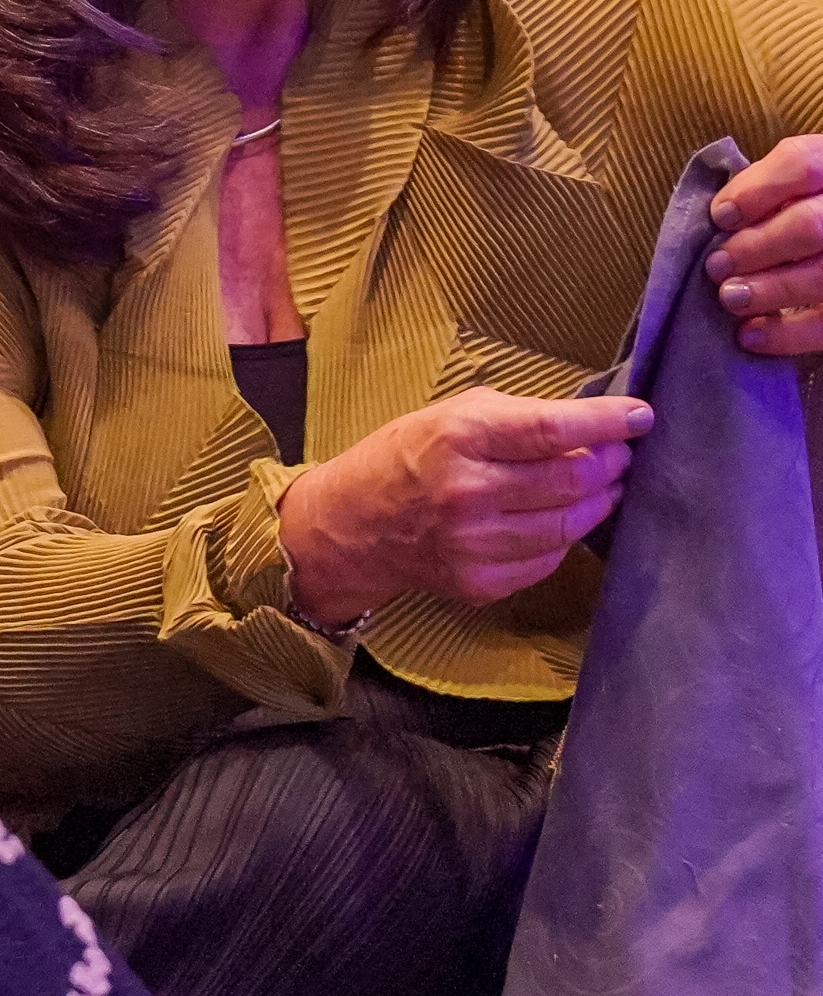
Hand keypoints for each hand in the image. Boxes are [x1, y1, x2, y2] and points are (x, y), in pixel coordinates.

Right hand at [278, 387, 654, 629]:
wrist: (355, 523)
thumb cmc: (407, 455)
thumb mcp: (452, 413)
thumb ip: (519, 416)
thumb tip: (589, 425)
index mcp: (459, 438)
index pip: (553, 430)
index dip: (607, 423)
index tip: (640, 416)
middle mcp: (468, 493)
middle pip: (572, 481)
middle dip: (611, 463)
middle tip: (620, 453)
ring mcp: (474, 544)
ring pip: (570, 526)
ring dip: (599, 502)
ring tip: (604, 484)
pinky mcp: (481, 582)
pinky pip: (548, 559)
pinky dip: (566, 536)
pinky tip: (564, 516)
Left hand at [705, 135, 822, 354]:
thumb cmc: (804, 207)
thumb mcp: (796, 184)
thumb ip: (769, 189)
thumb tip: (721, 218)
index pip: (801, 164)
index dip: (755, 190)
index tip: (720, 217)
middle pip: (809, 225)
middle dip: (755, 248)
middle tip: (717, 266)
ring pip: (821, 275)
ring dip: (767, 290)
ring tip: (729, 297)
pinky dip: (787, 334)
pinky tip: (750, 336)